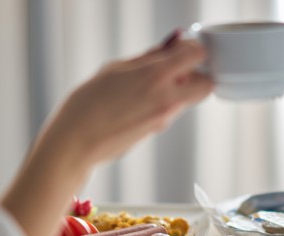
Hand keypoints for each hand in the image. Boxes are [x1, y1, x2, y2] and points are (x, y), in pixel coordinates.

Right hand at [32, 35, 212, 168]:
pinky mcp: (159, 130)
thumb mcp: (116, 68)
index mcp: (155, 75)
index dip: (191, 49)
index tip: (181, 48)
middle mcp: (167, 98)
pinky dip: (165, 103)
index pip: (197, 54)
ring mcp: (166, 117)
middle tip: (176, 70)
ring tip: (148, 87)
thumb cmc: (87, 104)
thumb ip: (148, 57)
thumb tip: (171, 45)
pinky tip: (139, 102)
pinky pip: (173, 110)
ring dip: (179, 89)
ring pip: (190, 98)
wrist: (77, 142)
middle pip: (207, 83)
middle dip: (197, 74)